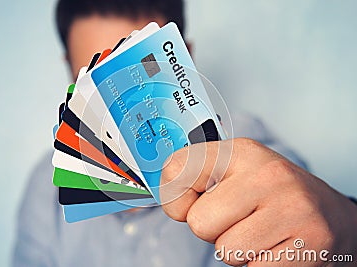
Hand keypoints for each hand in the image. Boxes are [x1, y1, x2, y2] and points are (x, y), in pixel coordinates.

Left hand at [160, 138, 356, 265]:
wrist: (332, 215)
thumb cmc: (271, 196)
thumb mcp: (235, 173)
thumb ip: (197, 177)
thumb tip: (168, 196)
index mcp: (242, 152)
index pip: (176, 170)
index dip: (176, 198)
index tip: (194, 200)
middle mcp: (268, 174)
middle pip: (198, 221)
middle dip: (213, 230)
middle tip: (239, 220)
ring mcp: (293, 208)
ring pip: (225, 250)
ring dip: (238, 249)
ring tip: (261, 233)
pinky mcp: (311, 243)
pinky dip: (259, 264)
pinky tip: (277, 246)